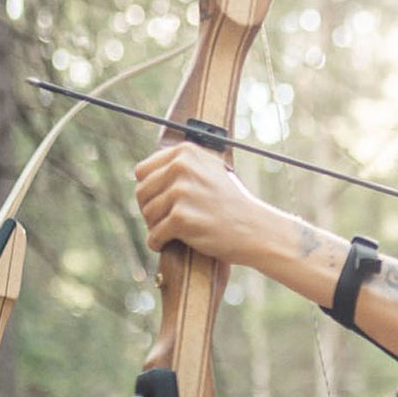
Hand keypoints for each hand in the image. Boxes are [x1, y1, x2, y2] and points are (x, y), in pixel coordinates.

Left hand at [133, 143, 276, 262]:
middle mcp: (181, 167)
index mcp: (185, 152)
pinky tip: (167, 244)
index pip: (142, 171)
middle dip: (150, 210)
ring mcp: (181, 192)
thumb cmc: (231, 204)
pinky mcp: (181, 218)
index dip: (149, 190)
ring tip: (173, 232)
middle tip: (165, 221)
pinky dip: (158, 243)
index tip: (161, 202)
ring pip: (147, 214)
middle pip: (141, 193)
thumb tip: (142, 172)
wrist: (255, 229)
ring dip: (156, 227)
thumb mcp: (209, 170)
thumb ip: (179, 166)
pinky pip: (154, 235)